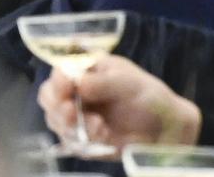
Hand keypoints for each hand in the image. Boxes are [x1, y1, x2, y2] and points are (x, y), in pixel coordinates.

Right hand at [38, 55, 201, 151]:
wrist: (165, 126)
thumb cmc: (146, 94)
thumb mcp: (126, 81)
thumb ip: (101, 82)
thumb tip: (77, 82)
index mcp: (81, 71)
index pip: (58, 73)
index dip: (58, 80)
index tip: (66, 86)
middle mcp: (73, 93)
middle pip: (48, 97)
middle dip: (56, 105)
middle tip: (70, 111)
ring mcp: (76, 117)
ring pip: (56, 121)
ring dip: (70, 125)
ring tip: (98, 126)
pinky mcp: (83, 139)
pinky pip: (71, 142)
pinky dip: (83, 140)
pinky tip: (104, 135)